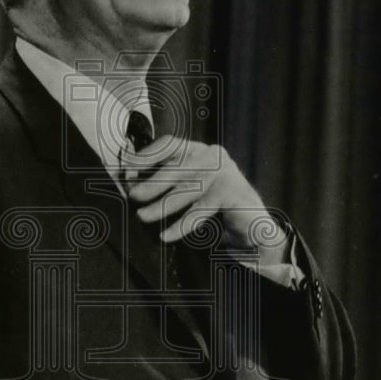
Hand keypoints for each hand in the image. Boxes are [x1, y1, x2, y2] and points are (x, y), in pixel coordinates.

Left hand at [126, 136, 280, 249]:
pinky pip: (199, 211)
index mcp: (199, 150)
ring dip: (160, 206)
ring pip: (185, 191)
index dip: (147, 155)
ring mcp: (224, 173)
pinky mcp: (232, 193)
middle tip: (133, 197)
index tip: (128, 168)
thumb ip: (168, 180)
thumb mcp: (190, 186)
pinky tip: (166, 235)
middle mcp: (213, 156)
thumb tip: (130, 182)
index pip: (170, 144)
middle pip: (175, 167)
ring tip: (143, 216)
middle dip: (151, 184)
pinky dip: (180, 225)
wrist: (252, 224)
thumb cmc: (215, 204)